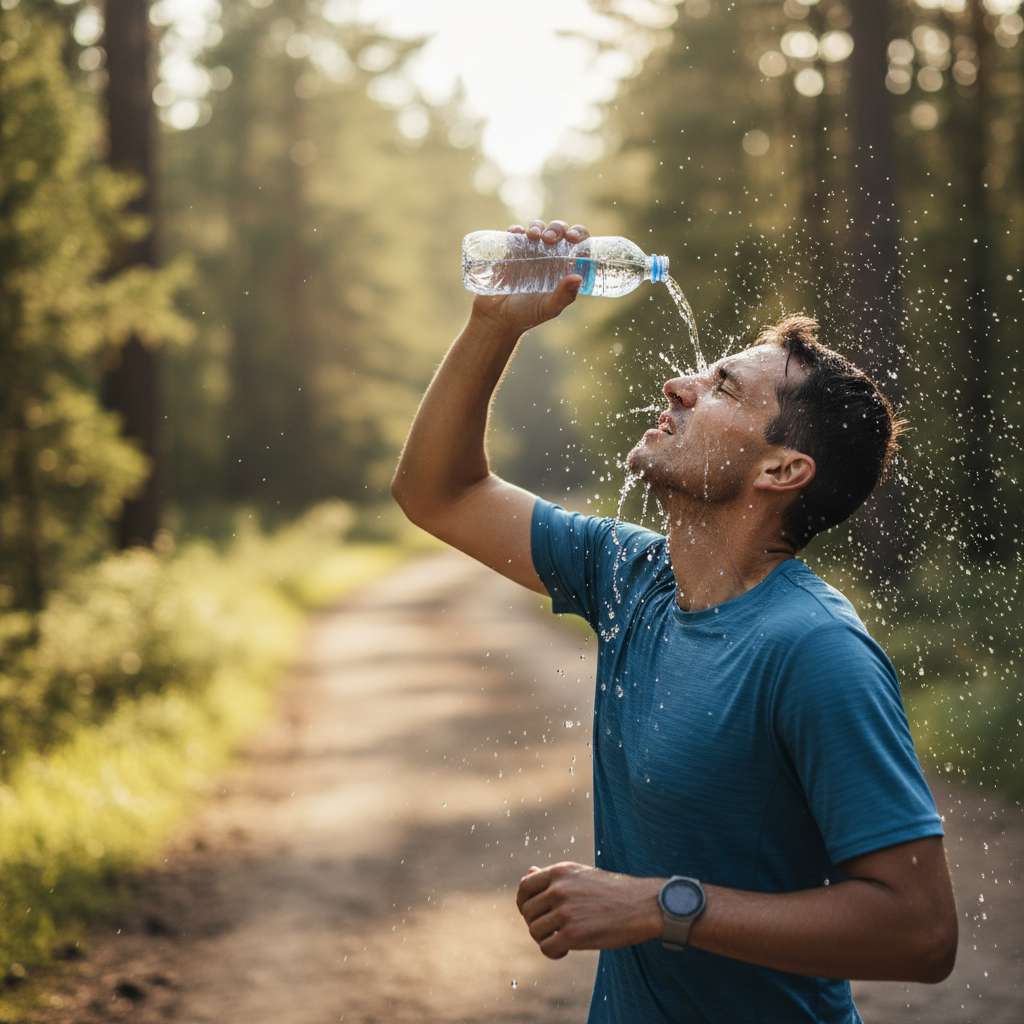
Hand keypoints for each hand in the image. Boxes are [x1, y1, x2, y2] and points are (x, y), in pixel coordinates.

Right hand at [471, 219, 589, 335]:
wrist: (497, 318)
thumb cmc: (527, 315)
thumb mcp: (548, 308)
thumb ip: (564, 296)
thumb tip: (578, 277)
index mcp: (564, 267)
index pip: (578, 244)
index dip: (579, 235)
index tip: (574, 238)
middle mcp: (549, 256)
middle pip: (558, 231)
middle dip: (557, 228)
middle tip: (550, 239)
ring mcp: (529, 251)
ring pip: (538, 228)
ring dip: (538, 226)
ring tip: (533, 235)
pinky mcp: (511, 250)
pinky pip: (515, 233)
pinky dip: (517, 230)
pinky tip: (517, 233)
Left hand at [515, 861, 662, 959]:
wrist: (642, 906)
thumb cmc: (613, 891)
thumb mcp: (581, 875)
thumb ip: (553, 877)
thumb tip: (528, 872)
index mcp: (560, 871)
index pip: (525, 886)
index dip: (524, 903)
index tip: (534, 913)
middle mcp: (559, 888)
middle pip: (528, 912)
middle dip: (536, 923)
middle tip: (553, 930)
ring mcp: (565, 911)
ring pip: (535, 931)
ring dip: (546, 939)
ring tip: (562, 939)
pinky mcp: (573, 934)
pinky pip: (547, 947)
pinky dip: (554, 953)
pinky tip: (566, 950)